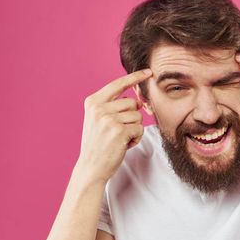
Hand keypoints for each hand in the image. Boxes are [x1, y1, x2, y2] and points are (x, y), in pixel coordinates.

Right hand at [76, 68, 152, 185]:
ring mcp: (108, 119)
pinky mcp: (119, 131)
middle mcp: (99, 108)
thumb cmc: (99, 144)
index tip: (149, 72)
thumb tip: (139, 100)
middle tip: (119, 131)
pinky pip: (140, 129)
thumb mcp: (100, 120)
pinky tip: (123, 145)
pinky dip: (136, 138)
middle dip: (133, 117)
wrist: (91, 167)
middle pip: (132, 103)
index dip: (135, 77)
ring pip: (138, 116)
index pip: (118, 84)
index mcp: (93, 102)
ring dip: (134, 129)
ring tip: (120, 139)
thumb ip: (114, 106)